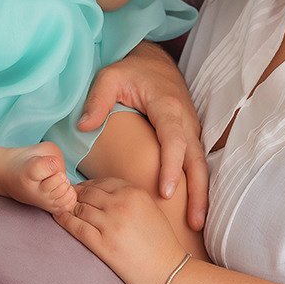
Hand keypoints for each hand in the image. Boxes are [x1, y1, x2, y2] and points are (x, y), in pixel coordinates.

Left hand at [54, 178, 190, 283]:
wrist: (169, 270)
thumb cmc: (161, 241)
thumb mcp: (149, 208)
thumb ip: (128, 196)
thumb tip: (103, 191)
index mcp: (134, 192)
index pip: (102, 182)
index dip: (88, 185)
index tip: (80, 189)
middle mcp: (121, 204)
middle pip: (88, 193)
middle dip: (74, 194)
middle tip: (64, 196)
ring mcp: (111, 224)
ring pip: (80, 207)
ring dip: (67, 205)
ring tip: (58, 205)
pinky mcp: (103, 245)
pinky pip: (77, 227)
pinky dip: (64, 220)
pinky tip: (57, 217)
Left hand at [78, 41, 208, 229]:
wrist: (154, 60)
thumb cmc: (130, 69)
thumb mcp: (109, 76)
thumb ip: (97, 100)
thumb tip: (83, 127)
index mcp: (168, 107)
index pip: (174, 141)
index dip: (172, 168)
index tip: (166, 193)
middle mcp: (186, 119)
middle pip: (196, 160)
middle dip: (198, 192)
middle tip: (194, 223)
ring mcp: (191, 128)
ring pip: (201, 163)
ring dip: (201, 193)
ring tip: (197, 223)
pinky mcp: (190, 134)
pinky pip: (196, 161)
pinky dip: (198, 183)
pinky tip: (194, 206)